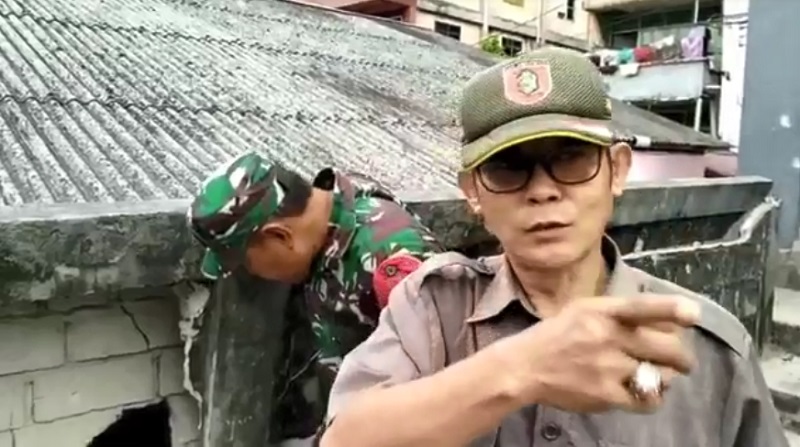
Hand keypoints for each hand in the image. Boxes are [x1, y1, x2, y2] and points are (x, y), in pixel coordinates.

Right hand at [494, 295, 699, 413]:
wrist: (525, 367)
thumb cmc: (556, 335)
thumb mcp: (582, 310)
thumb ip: (617, 311)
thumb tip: (661, 316)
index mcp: (601, 311)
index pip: (642, 307)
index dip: (671, 309)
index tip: (694, 314)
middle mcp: (607, 337)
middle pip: (664, 347)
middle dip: (683, 356)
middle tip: (684, 361)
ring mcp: (607, 367)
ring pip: (660, 374)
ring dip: (668, 376)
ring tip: (661, 376)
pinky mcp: (606, 394)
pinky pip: (646, 398)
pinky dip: (653, 396)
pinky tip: (648, 392)